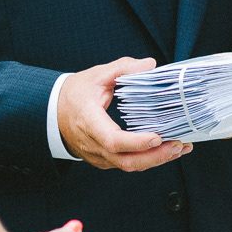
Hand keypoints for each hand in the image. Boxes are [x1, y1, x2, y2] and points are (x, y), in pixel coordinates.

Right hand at [58, 57, 189, 169]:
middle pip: (126, 161)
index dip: (136, 142)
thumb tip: (150, 65)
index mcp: (88, 121)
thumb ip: (123, 68)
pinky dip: (147, 160)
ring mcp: (97, 155)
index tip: (157, 136)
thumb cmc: (74, 93)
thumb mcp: (96, 75)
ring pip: (129, 166)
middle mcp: (92, 144)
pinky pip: (127, 164)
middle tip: (179, 145)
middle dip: (155, 157)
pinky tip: (165, 151)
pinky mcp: (103, 160)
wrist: (52, 112)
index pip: (113, 140)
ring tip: (179, 148)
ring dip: (156, 160)